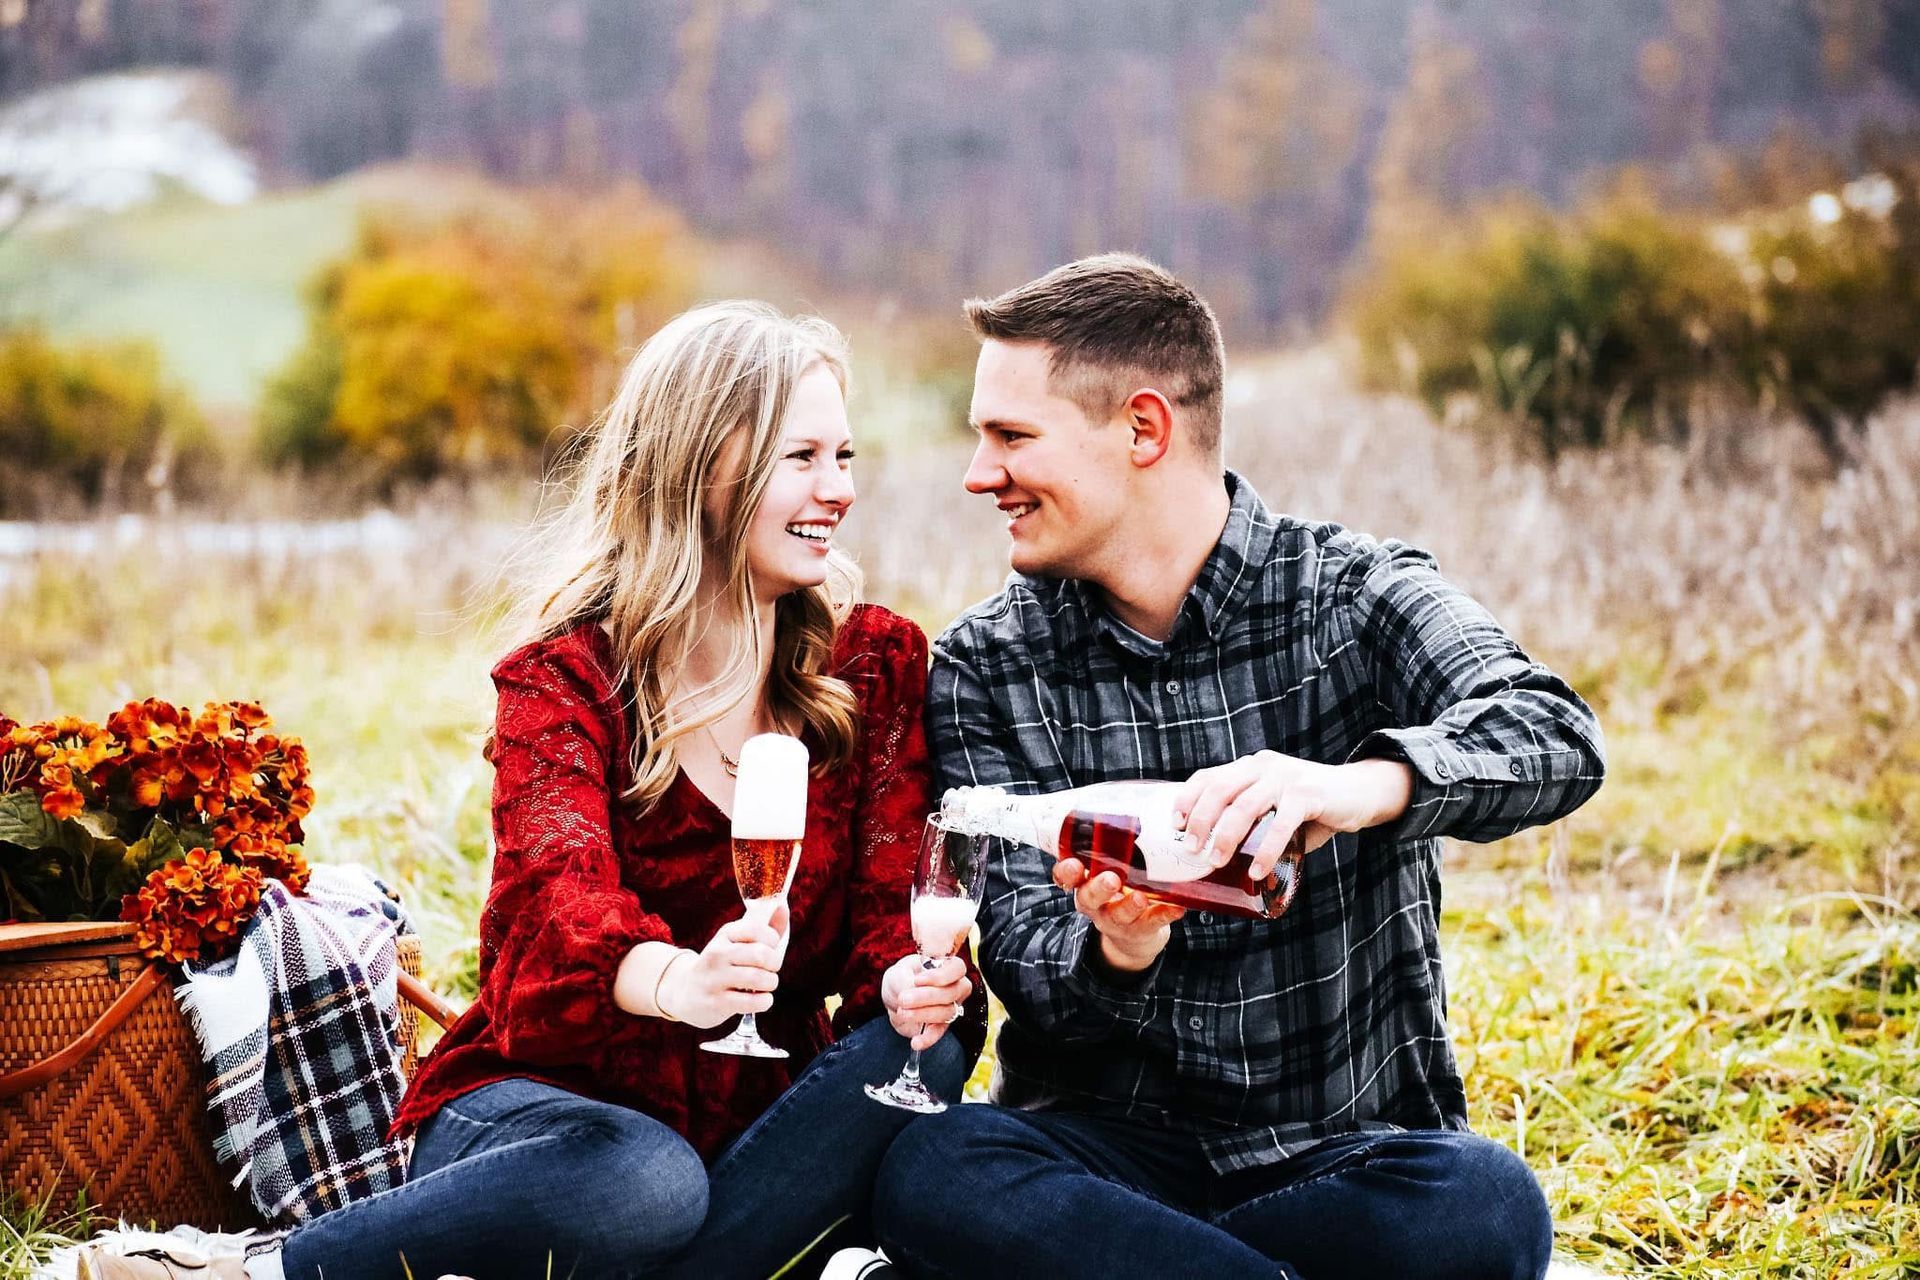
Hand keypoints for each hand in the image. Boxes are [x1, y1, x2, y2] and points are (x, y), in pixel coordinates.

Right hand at [657, 902, 788, 1029]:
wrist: (686, 991)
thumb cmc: (723, 964)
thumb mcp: (738, 942)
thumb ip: (765, 928)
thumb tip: (783, 907)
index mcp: (725, 934)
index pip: (757, 929)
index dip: (772, 940)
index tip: (770, 948)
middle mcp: (717, 953)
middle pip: (761, 954)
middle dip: (775, 963)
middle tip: (771, 969)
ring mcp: (715, 978)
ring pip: (758, 978)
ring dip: (771, 983)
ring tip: (766, 984)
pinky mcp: (717, 1002)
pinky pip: (753, 1001)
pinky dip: (765, 1001)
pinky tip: (760, 999)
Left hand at [881, 953, 972, 1051]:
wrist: (895, 999)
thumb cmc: (900, 978)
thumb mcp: (898, 973)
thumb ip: (905, 979)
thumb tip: (912, 989)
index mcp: (947, 966)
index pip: (957, 968)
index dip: (941, 975)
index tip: (917, 980)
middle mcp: (954, 986)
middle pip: (951, 992)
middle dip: (926, 997)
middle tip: (903, 999)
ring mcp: (950, 1007)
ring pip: (946, 1012)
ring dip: (923, 1014)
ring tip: (902, 1011)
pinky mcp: (940, 1025)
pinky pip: (939, 1033)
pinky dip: (928, 1039)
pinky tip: (915, 1042)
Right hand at [1052, 857, 1184, 972]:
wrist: (1132, 934)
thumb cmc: (1120, 888)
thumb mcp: (1108, 868)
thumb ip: (1112, 845)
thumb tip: (1132, 798)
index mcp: (1084, 883)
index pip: (1066, 878)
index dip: (1066, 873)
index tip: (1074, 864)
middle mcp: (1095, 903)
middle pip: (1089, 897)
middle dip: (1099, 888)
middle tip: (1111, 879)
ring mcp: (1115, 920)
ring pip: (1117, 915)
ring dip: (1129, 905)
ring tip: (1141, 897)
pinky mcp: (1139, 930)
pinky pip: (1151, 924)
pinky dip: (1164, 914)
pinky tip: (1176, 907)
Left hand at [1172, 753, 1413, 878]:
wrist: (1361, 791)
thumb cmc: (1312, 806)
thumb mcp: (1276, 805)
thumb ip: (1254, 822)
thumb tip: (1222, 859)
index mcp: (1251, 767)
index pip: (1209, 776)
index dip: (1187, 798)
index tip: (1174, 824)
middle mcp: (1264, 767)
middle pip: (1219, 789)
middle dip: (1200, 821)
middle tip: (1192, 849)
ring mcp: (1286, 778)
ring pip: (1244, 805)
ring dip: (1225, 837)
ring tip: (1215, 862)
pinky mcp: (1308, 794)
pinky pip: (1280, 823)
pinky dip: (1265, 849)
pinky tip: (1257, 870)